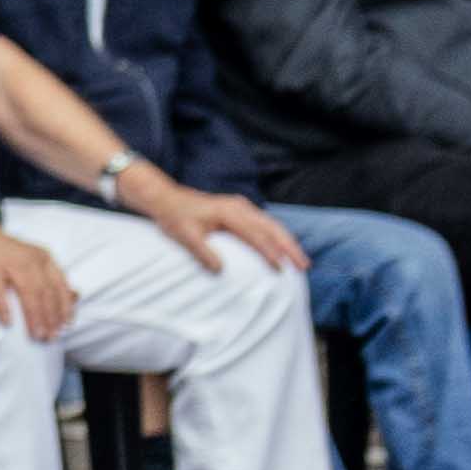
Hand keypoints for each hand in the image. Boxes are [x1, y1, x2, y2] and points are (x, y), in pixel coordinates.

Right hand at [0, 217, 76, 338]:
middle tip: (51, 337)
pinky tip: (7, 322)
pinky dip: (4, 307)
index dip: (65, 307)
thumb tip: (76, 296)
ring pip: (27, 292)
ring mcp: (8, 261)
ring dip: (34, 316)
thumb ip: (51, 278)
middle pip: (45, 292)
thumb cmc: (0, 252)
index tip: (66, 326)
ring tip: (37, 335)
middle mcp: (29, 259)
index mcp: (42, 258)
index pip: (60, 285)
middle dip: (51, 317)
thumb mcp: (30, 260)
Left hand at [149, 180, 305, 278]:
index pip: (255, 234)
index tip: (281, 268)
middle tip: (304, 266)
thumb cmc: (174, 218)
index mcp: (229, 212)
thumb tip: (220, 270)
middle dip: (290, 247)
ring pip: (272, 224)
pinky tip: (284, 249)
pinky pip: (265, 223)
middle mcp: (240, 207)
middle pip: (272, 227)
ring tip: (301, 261)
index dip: (269, 252)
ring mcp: (242, 207)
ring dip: (287, 241)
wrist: (166, 198)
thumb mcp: (184, 236)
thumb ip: (202, 252)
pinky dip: (277, 236)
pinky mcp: (241, 210)